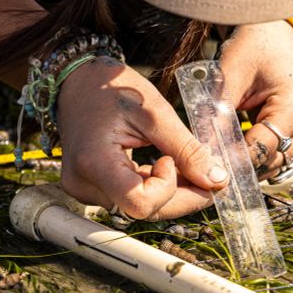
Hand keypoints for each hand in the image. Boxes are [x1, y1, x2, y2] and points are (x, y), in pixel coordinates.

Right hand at [56, 57, 228, 220]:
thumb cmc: (110, 88)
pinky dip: (153, 188)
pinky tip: (166, 167)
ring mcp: (84, 188)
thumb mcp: (154, 112)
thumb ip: (186, 149)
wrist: (77, 82)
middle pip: (143, 210)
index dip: (167, 189)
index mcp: (94, 162)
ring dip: (170, 193)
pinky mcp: (91, 187)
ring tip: (188, 166)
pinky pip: (129, 199)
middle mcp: (84, 183)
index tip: (171, 160)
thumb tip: (216, 180)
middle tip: (208, 176)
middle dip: (181, 196)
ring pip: (139, 208)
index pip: (139, 204)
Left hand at [218, 21, 292, 177]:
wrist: (273, 34)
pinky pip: (275, 156)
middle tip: (204, 162)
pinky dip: (253, 155)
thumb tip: (204, 151)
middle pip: (268, 162)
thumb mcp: (229, 78)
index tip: (205, 164)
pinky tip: (231, 147)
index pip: (261, 150)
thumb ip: (217, 116)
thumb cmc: (252, 48)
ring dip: (245, 162)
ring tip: (216, 153)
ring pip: (272, 164)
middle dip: (237, 164)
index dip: (232, 160)